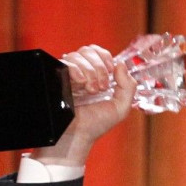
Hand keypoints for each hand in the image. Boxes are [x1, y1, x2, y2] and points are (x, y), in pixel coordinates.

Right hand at [33, 44, 136, 166]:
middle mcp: (81, 73)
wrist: (77, 135)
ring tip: (90, 90)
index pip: (98, 52)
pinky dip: (78, 70)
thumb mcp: (121, 108)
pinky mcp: (57, 76)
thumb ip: (128, 87)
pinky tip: (80, 84)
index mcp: (96, 76)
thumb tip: (121, 65)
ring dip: (90, 72)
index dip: (106, 57)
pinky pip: (67, 61)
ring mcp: (68, 74)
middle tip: (102, 86)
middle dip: (100, 67)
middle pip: (89, 50)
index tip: (111, 71)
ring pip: (78, 54)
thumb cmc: (96, 124)